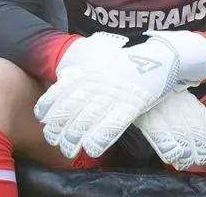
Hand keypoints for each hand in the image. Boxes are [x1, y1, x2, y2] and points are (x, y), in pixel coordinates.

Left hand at [35, 30, 205, 159]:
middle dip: (58, 127)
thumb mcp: (99, 56)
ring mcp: (114, 94)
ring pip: (87, 119)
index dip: (48, 106)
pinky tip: (91, 149)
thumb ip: (81, 67)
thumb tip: (62, 76)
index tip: (43, 118)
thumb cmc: (127, 60)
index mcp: (88, 71)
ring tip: (68, 149)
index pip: (60, 90)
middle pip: (70, 109)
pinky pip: (112, 125)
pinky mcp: (131, 105)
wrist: (161, 56)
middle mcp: (97, 83)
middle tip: (53, 140)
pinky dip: (99, 138)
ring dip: (73, 138)